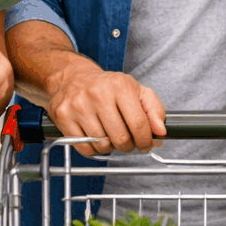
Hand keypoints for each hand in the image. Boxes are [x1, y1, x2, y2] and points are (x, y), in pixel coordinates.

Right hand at [45, 57, 165, 156]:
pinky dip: (93, 148)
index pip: (138, 123)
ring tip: (109, 136)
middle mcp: (99, 94)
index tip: (146, 144)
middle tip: (127, 141)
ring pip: (102, 145)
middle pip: (121, 138)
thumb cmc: (106, 86)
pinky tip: (95, 137)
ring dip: (110, 147)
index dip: (145, 140)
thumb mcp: (135, 89)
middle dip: (128, 146)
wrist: (72, 77)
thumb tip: (161, 131)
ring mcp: (79, 106)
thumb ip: (154, 109)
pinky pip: (84, 147)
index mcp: (120, 86)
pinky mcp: (64, 117)